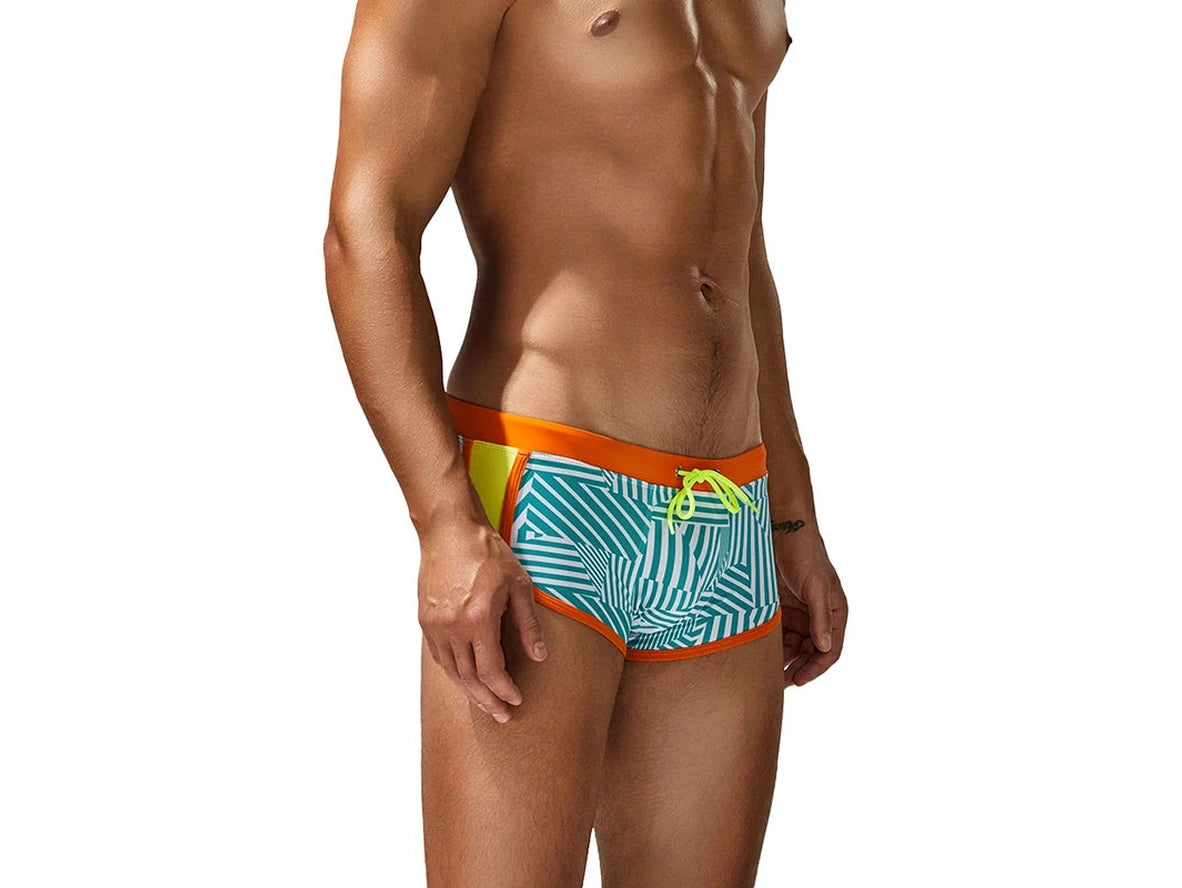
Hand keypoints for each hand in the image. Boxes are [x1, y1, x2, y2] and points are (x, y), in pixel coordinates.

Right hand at [417, 515, 547, 722]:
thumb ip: (528, 624)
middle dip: (487, 700)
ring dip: (469, 691)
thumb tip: (540, 656)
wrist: (449, 530)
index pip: (491, 670)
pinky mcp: (425, 619)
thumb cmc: (486, 552)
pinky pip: (439, 656)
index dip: (504, 690)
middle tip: (502, 715)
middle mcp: (452, 627)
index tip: (516, 700)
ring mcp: (435, 624)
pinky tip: (465, 677)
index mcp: (478, 619)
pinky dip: (453, 672)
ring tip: (486, 702)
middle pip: (469, 678)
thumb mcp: (518, 584)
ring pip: (451, 671)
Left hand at [774, 529, 847, 686]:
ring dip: (784, 659)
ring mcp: (799, 613)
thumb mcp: (815, 585)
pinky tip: (761, 653)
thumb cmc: (804, 552)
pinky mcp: (781, 609)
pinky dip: (772, 645)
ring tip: (767, 672)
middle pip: (811, 653)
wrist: (780, 529)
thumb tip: (825, 647)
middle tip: (778, 683)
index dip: (816, 668)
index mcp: (834, 612)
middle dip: (797, 668)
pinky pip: (779, 634)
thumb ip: (820, 616)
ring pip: (794, 646)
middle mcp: (818, 616)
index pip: (830, 650)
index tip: (798, 681)